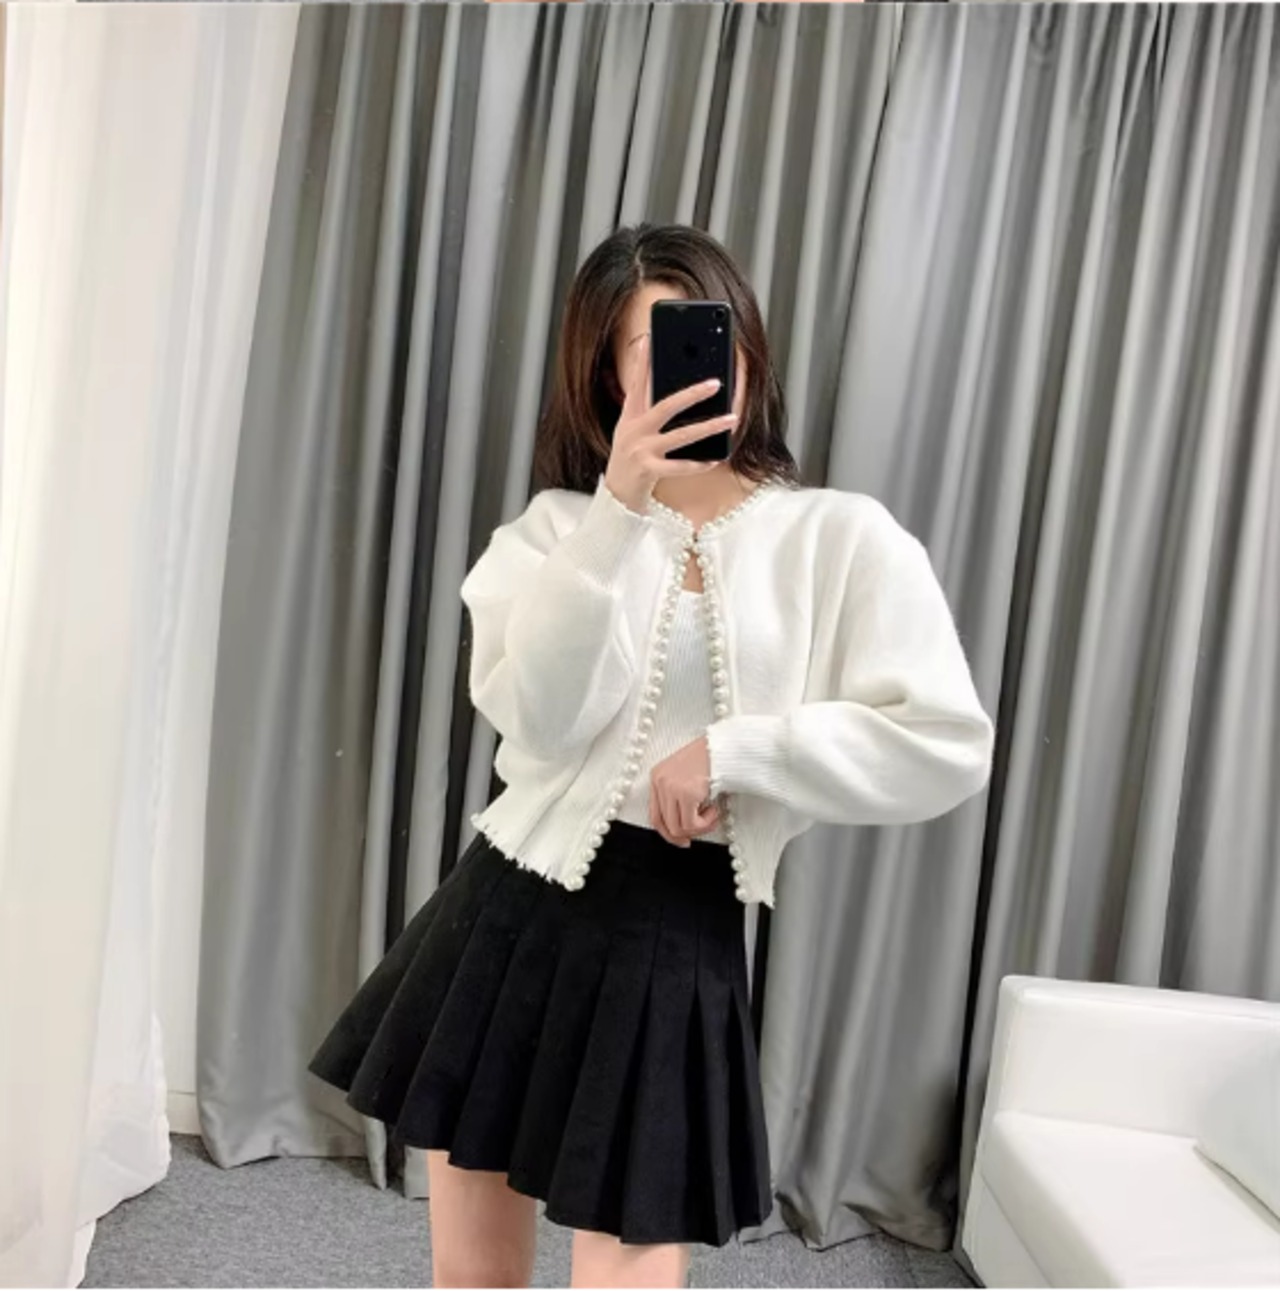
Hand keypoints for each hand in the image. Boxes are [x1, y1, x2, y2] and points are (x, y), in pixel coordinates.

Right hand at [604, 334, 739, 513]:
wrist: (616, 494)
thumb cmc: (632, 457)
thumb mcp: (633, 429)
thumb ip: (648, 409)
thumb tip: (673, 387)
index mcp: (631, 416)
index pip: (638, 383)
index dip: (643, 361)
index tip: (650, 338)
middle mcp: (634, 430)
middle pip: (666, 406)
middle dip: (692, 393)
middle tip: (716, 382)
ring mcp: (641, 450)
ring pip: (680, 435)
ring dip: (709, 426)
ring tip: (731, 418)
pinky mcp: (648, 471)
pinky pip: (679, 467)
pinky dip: (698, 463)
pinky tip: (715, 458)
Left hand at [648, 733, 722, 847]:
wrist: (725, 747)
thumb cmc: (710, 760)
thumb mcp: (686, 777)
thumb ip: (677, 798)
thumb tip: (680, 832)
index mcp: (657, 777)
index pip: (655, 815)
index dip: (668, 833)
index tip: (681, 840)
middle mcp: (660, 782)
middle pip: (666, 825)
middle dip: (686, 834)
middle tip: (704, 830)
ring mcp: (671, 788)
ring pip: (679, 828)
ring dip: (700, 828)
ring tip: (713, 815)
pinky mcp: (686, 793)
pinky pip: (692, 824)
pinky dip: (706, 823)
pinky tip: (715, 810)